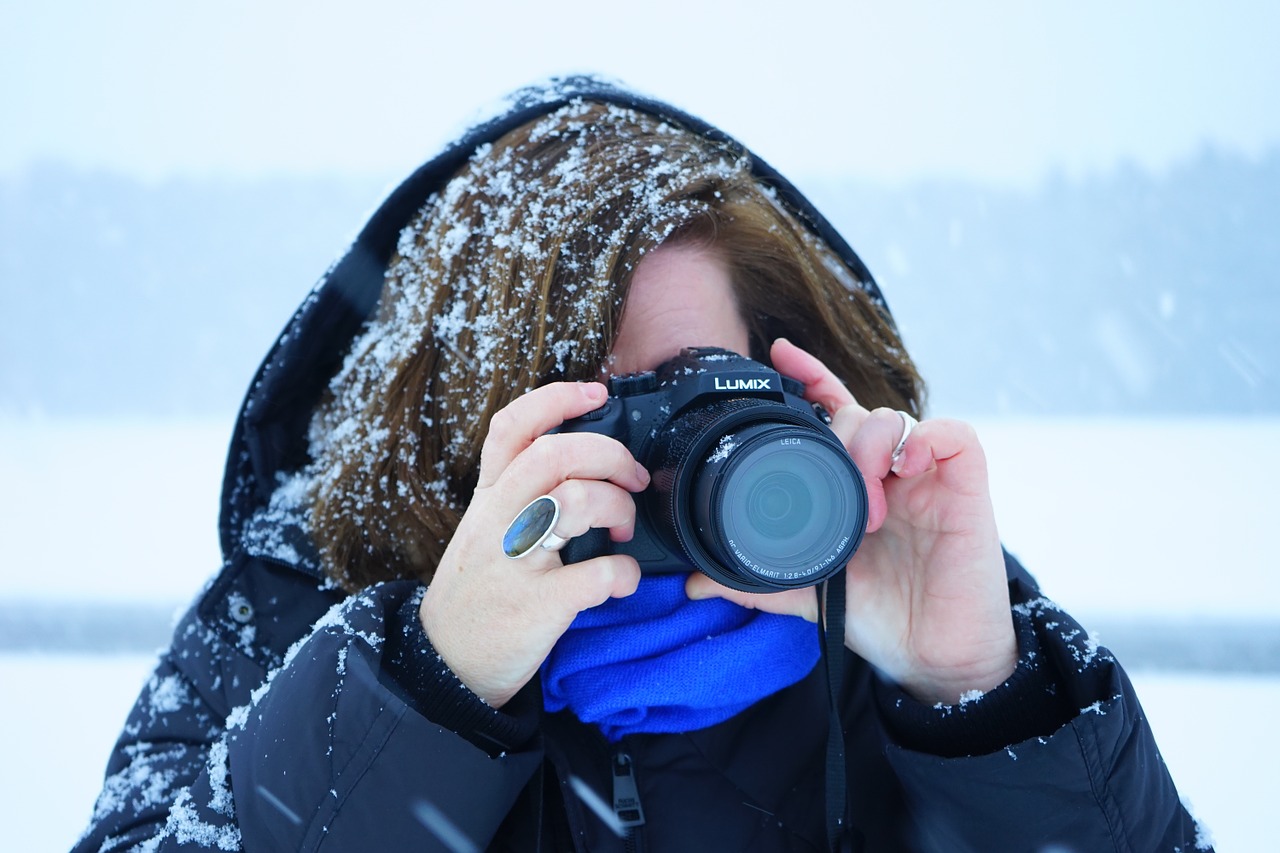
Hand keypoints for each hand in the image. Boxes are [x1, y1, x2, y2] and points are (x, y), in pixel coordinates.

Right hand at [419, 382, 647, 707]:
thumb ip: (520, 497)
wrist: (442, 666)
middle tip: (633, 481)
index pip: (512, 428)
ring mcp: (514, 563)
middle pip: (555, 454)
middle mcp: (497, 521)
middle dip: (610, 456)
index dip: (555, 398)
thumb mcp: (484, 533)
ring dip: (619, 509)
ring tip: (625, 533)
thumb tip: (585, 468)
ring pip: (576, 501)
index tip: (596, 391)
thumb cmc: (476, 596)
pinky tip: (621, 582)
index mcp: (488, 499)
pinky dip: (622, 575)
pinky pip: (596, 575)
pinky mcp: (535, 606)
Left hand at [687, 339, 1015, 703]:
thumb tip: (696, 583)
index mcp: (854, 487)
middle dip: (835, 437)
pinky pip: (955, 438)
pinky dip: (929, 440)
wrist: (932, 659)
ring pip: (897, 418)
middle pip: (858, 414)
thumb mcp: (810, 594)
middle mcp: (891, 474)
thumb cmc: (880, 616)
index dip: (812, 379)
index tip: (779, 356)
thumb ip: (759, 584)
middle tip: (829, 492)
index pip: (835, 415)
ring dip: (871, 447)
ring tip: (867, 503)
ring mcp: (928, 479)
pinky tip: (908, 466)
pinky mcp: (966, 490)